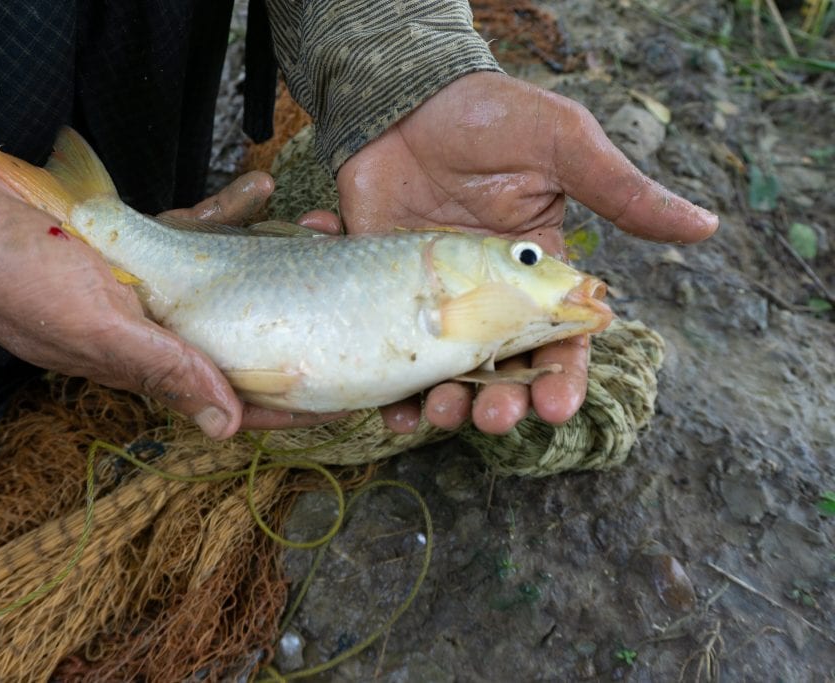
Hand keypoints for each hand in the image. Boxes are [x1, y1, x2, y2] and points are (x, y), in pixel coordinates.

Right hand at [0, 162, 339, 438]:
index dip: (281, 404)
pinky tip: (260, 191)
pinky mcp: (138, 244)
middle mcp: (152, 332)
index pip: (227, 396)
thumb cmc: (13, 279)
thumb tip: (227, 429)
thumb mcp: (95, 330)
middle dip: (293, 328)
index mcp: (142, 366)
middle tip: (348, 310)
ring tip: (321, 238)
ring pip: (228, 284)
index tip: (339, 402)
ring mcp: (147, 288)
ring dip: (274, 261)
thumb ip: (163, 371)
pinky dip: (228, 214)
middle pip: (238, 340)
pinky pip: (197, 233)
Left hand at [336, 72, 717, 433]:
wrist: (404, 97)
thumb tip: (706, 227)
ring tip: (441, 414)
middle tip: (495, 418)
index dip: (563, 379)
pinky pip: (390, 350)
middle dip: (503, 403)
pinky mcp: (385, 294)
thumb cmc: (490, 116)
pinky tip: (396, 411)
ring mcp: (435, 299)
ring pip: (446, 372)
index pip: (560, 340)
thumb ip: (621, 193)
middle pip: (503, 370)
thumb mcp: (562, 146)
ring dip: (449, 405)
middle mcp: (487, 297)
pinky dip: (393, 388)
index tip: (556, 408)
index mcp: (538, 273)